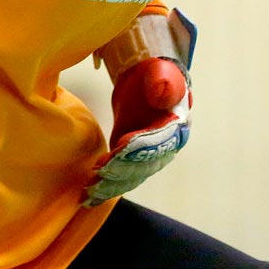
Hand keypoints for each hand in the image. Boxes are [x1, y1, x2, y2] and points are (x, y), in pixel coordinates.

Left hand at [83, 56, 191, 206]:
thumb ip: (164, 83)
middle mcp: (166, 147)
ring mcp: (149, 156)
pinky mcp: (131, 160)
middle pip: (145, 164)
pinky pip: (122, 177)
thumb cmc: (154, 74)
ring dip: (112, 184)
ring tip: (91, 190)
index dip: (141, 144)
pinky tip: (91, 195)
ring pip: (133, 176)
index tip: (121, 145)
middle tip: (100, 172)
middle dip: (122, 170)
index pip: (160, 140)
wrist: (146, 81)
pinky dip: (107, 186)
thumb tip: (164, 96)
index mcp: (177, 125)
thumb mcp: (160, 72)